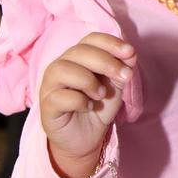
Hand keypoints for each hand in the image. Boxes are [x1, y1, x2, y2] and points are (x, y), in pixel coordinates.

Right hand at [39, 33, 136, 177]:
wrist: (87, 138)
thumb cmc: (98, 106)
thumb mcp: (116, 85)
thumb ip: (122, 67)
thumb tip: (130, 53)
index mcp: (79, 56)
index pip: (91, 39)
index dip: (111, 42)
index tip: (130, 52)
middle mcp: (61, 65)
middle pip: (79, 51)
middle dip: (106, 62)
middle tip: (125, 77)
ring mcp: (50, 84)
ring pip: (63, 69)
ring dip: (89, 81)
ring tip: (101, 95)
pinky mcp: (46, 105)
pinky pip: (59, 96)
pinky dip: (79, 101)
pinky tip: (88, 107)